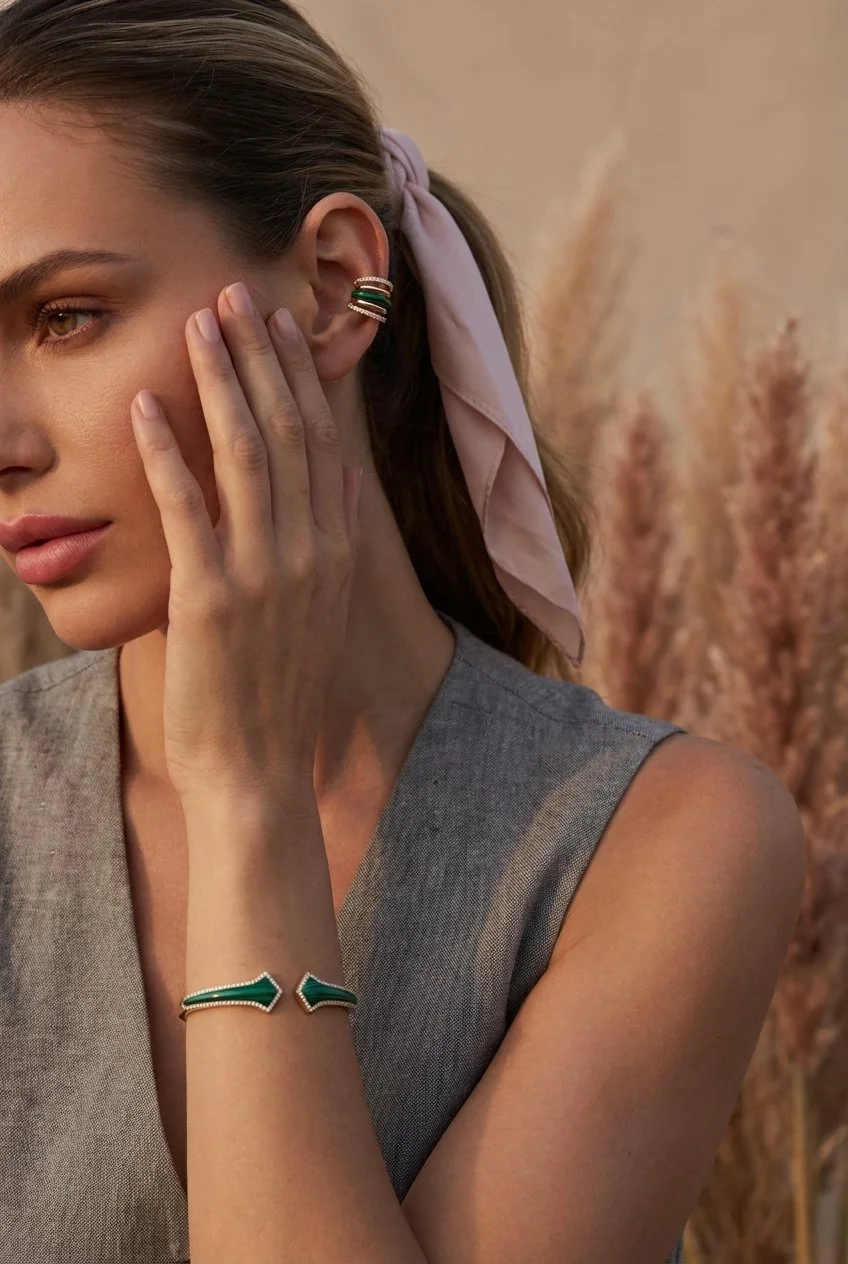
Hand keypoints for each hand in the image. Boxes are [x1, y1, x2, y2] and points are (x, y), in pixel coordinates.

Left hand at [130, 284, 362, 806]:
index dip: (300, 377)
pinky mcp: (213, 598)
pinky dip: (164, 453)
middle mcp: (311, 551)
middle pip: (288, 432)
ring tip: (199, 324)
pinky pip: (188, 508)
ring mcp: (265, 573)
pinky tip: (145, 405)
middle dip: (262, 357)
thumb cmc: (282, 693)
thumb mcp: (324, 612)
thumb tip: (346, 482)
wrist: (261, 771)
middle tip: (237, 294)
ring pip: (245, 454)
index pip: (323, 442)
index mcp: (337, 550)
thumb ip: (334, 543)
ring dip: (220, 382)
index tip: (281, 326)